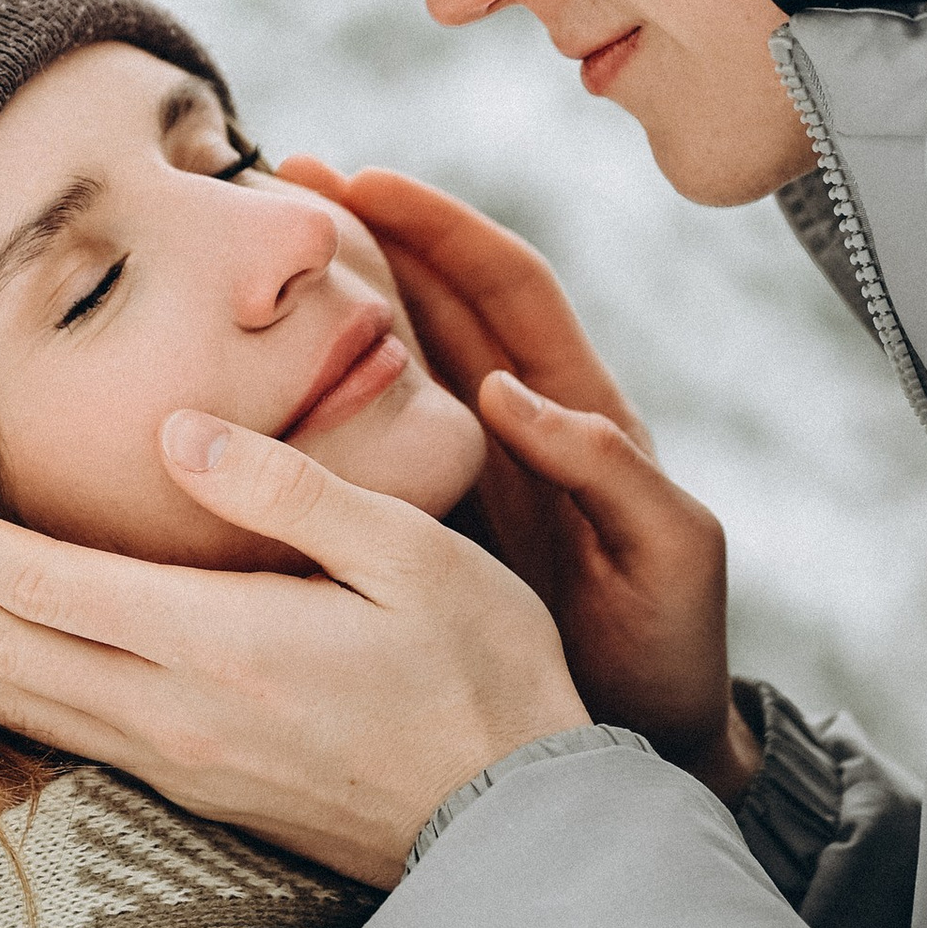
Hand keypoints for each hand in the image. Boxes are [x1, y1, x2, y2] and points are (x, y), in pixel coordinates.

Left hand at [0, 416, 588, 887]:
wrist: (523, 833)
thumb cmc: (487, 676)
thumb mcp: (412, 554)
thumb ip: (288, 492)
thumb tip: (178, 431)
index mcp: (219, 647)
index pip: (40, 588)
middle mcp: (174, 717)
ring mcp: (176, 765)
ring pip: (10, 702)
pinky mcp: (193, 790)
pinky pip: (50, 732)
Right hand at [277, 157, 757, 801]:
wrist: (649, 749)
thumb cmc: (672, 650)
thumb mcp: (671, 552)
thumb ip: (610, 468)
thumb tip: (510, 390)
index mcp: (582, 411)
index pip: (506, 286)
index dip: (442, 226)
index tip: (368, 180)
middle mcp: (520, 426)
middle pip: (438, 300)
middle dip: (370, 231)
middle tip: (282, 179)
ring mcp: (472, 473)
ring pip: (396, 364)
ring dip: (337, 302)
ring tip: (257, 258)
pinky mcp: (433, 526)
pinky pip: (371, 445)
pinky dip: (320, 403)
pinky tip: (254, 389)